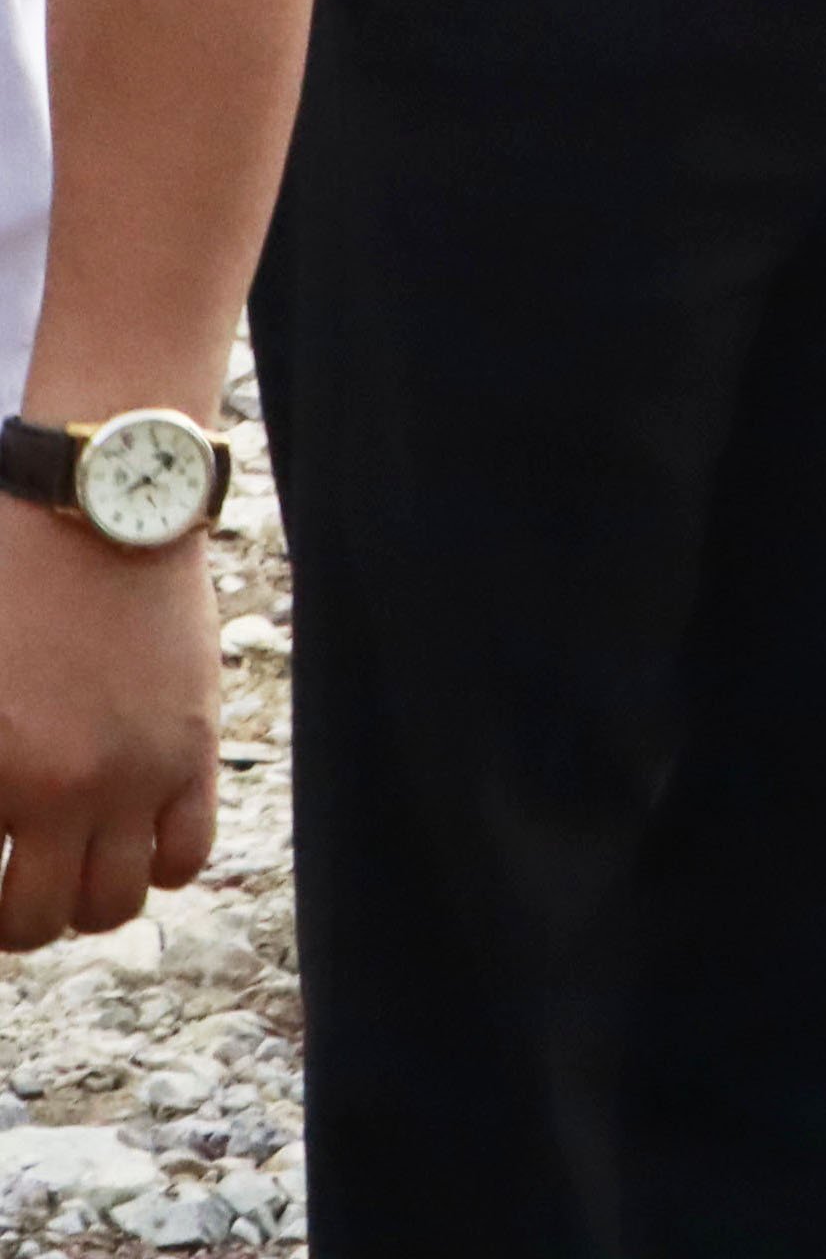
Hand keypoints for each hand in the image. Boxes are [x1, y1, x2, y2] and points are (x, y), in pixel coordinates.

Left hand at [0, 503, 218, 952]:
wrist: (100, 516)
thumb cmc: (1, 587)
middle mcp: (62, 789)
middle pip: (35, 922)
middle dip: (13, 920)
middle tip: (6, 885)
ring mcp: (137, 775)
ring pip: (113, 907)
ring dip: (82, 902)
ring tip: (64, 870)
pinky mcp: (193, 752)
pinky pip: (188, 856)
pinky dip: (157, 867)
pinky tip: (128, 838)